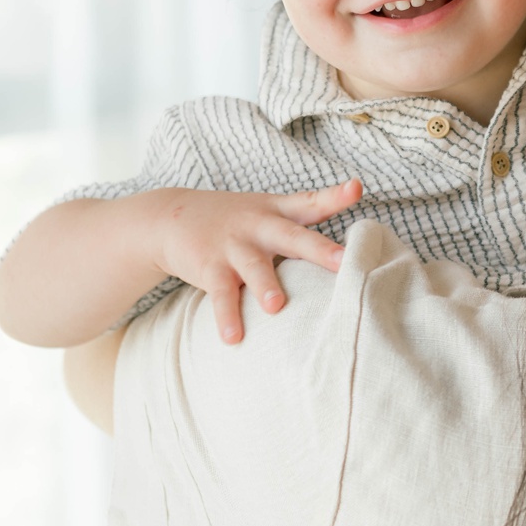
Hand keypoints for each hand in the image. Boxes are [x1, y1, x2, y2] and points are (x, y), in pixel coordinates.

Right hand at [152, 179, 362, 343]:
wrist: (168, 216)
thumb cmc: (233, 221)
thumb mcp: (267, 213)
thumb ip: (304, 230)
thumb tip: (349, 260)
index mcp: (277, 212)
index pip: (311, 202)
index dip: (335, 196)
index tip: (356, 188)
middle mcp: (259, 226)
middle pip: (292, 236)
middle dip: (318, 249)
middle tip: (342, 262)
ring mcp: (234, 247)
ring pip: (254, 267)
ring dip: (265, 286)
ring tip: (276, 306)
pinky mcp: (210, 268)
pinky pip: (220, 295)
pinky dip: (226, 316)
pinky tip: (233, 338)